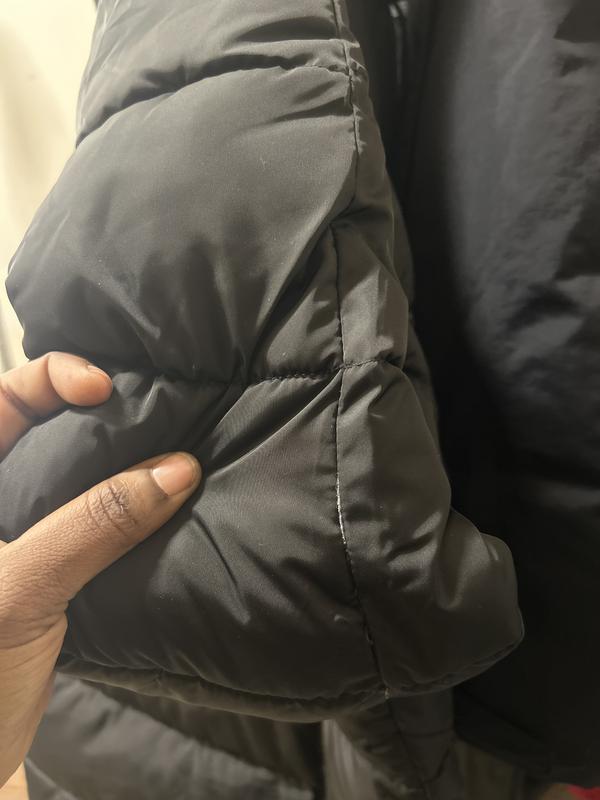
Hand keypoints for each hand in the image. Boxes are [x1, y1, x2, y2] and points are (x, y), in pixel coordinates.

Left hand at [0, 352, 200, 785]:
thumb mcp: (19, 588)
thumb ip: (93, 525)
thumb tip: (176, 470)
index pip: (3, 398)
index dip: (50, 377)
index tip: (104, 387)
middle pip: (46, 429)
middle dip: (98, 412)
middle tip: (154, 411)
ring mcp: (25, 540)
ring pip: (78, 478)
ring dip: (123, 464)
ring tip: (172, 448)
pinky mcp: (54, 575)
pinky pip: (97, 525)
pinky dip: (132, 511)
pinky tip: (166, 506)